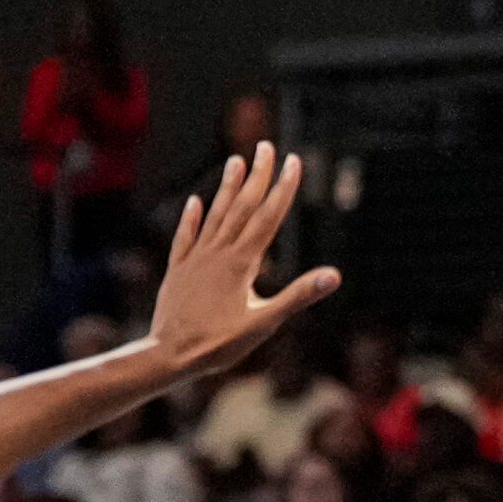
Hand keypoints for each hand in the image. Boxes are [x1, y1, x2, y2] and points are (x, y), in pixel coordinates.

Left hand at [150, 143, 340, 375]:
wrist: (168, 355)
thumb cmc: (218, 344)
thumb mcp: (264, 323)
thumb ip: (298, 295)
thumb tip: (333, 275)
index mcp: (242, 263)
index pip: (267, 216)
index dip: (283, 188)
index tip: (294, 161)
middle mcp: (218, 253)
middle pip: (242, 207)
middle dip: (258, 175)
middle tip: (267, 146)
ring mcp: (195, 259)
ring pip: (214, 215)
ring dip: (226, 187)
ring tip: (235, 160)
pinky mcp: (177, 271)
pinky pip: (185, 237)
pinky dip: (191, 218)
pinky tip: (194, 202)